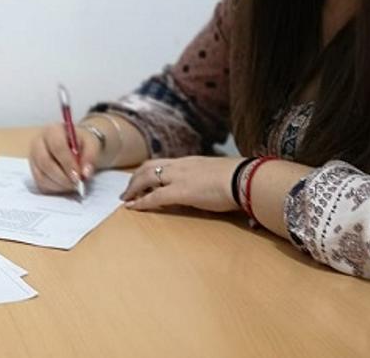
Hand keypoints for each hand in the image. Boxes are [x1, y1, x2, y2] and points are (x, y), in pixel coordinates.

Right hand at [28, 121, 101, 193]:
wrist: (74, 144)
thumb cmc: (81, 142)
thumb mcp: (91, 143)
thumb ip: (91, 156)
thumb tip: (85, 173)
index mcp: (53, 131)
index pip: (57, 147)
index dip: (67, 163)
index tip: (78, 176)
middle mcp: (38, 142)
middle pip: (45, 163)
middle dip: (62, 177)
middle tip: (76, 184)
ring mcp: (33, 157)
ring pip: (41, 175)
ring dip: (59, 185)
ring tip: (73, 185)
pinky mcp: (33, 170)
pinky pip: (40, 183)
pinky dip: (54, 188)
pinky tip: (65, 186)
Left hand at [121, 156, 240, 212]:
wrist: (243, 178)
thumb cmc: (238, 178)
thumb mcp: (217, 175)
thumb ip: (207, 180)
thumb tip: (210, 190)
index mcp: (190, 162)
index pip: (162, 163)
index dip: (148, 171)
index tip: (140, 179)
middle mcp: (180, 166)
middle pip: (149, 167)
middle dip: (134, 178)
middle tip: (127, 190)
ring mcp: (179, 177)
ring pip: (146, 178)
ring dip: (133, 188)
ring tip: (126, 199)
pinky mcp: (180, 192)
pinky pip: (154, 197)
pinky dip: (141, 202)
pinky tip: (133, 208)